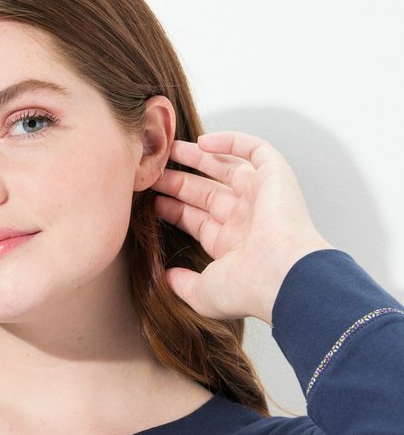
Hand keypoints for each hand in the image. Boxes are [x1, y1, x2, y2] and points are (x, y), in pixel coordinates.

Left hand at [151, 130, 335, 324]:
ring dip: (198, 158)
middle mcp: (246, 220)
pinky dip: (231, 141)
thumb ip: (183, 284)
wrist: (281, 275)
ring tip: (169, 149)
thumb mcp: (203, 293)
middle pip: (207, 194)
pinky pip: (254, 150)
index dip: (175, 209)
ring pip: (226, 169)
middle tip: (153, 172)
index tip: (152, 200)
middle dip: (180, 182)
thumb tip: (166, 277)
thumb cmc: (246, 288)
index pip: (198, 221)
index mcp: (232, 246)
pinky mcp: (275, 176)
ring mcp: (260, 197)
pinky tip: (202, 142)